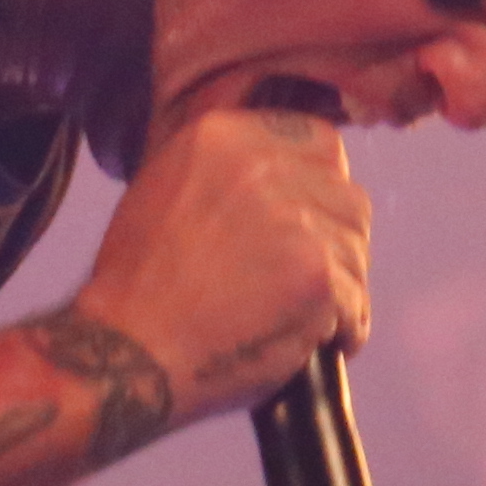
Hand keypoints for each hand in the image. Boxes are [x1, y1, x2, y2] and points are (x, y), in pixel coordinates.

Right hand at [68, 95, 369, 419]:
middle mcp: (263, 166)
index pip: (320, 142)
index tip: (308, 220)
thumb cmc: (138, 283)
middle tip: (301, 277)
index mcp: (224, 135)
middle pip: (348, 197)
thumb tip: (287, 174)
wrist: (129, 349)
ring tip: (295, 314)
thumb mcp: (167, 186)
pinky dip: (341, 330)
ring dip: (338, 287)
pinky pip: (356, 304)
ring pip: (356, 251)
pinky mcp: (316, 276)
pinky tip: (306, 341)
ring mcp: (296, 220)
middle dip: (335, 239)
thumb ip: (231, 168)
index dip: (320, 186)